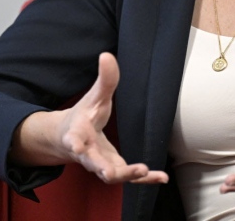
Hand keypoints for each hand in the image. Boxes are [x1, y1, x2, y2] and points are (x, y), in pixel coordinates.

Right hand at [11, 52, 167, 184]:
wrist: (71, 139)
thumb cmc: (84, 116)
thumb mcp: (94, 97)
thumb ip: (104, 80)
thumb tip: (107, 55)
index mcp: (77, 134)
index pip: (74, 139)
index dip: (74, 144)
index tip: (75, 146)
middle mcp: (87, 154)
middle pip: (93, 163)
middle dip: (102, 168)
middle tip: (109, 172)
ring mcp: (100, 164)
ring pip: (111, 175)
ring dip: (126, 174)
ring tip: (144, 171)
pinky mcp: (115, 169)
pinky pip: (129, 177)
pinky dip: (146, 179)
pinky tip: (163, 178)